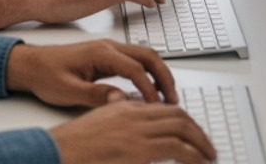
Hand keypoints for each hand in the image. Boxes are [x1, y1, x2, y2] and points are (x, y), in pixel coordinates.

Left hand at [7, 40, 177, 107]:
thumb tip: (121, 101)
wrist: (30, 65)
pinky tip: (149, 88)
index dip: (149, 89)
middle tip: (173, 99)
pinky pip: (134, 60)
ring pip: (144, 56)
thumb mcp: (68, 91)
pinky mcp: (106, 56)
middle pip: (148, 56)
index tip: (155, 106)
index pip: (136, 70)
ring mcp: (108, 49)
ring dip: (158, 73)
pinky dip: (148, 73)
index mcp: (100, 53)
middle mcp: (108, 47)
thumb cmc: (45, 76)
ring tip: (166, 95)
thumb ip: (96, 95)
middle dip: (164, 76)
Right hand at [50, 100, 216, 163]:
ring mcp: (137, 132)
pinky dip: (193, 156)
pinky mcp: (139, 150)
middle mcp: (134, 115)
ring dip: (201, 144)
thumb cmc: (71, 145)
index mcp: (124, 108)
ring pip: (183, 130)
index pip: (164, 108)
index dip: (183, 120)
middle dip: (197, 131)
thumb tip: (127, 108)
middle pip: (178, 116)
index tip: (192, 133)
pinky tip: (199, 163)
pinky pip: (176, 149)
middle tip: (207, 147)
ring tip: (209, 156)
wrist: (56, 153)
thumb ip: (115, 114)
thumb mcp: (97, 123)